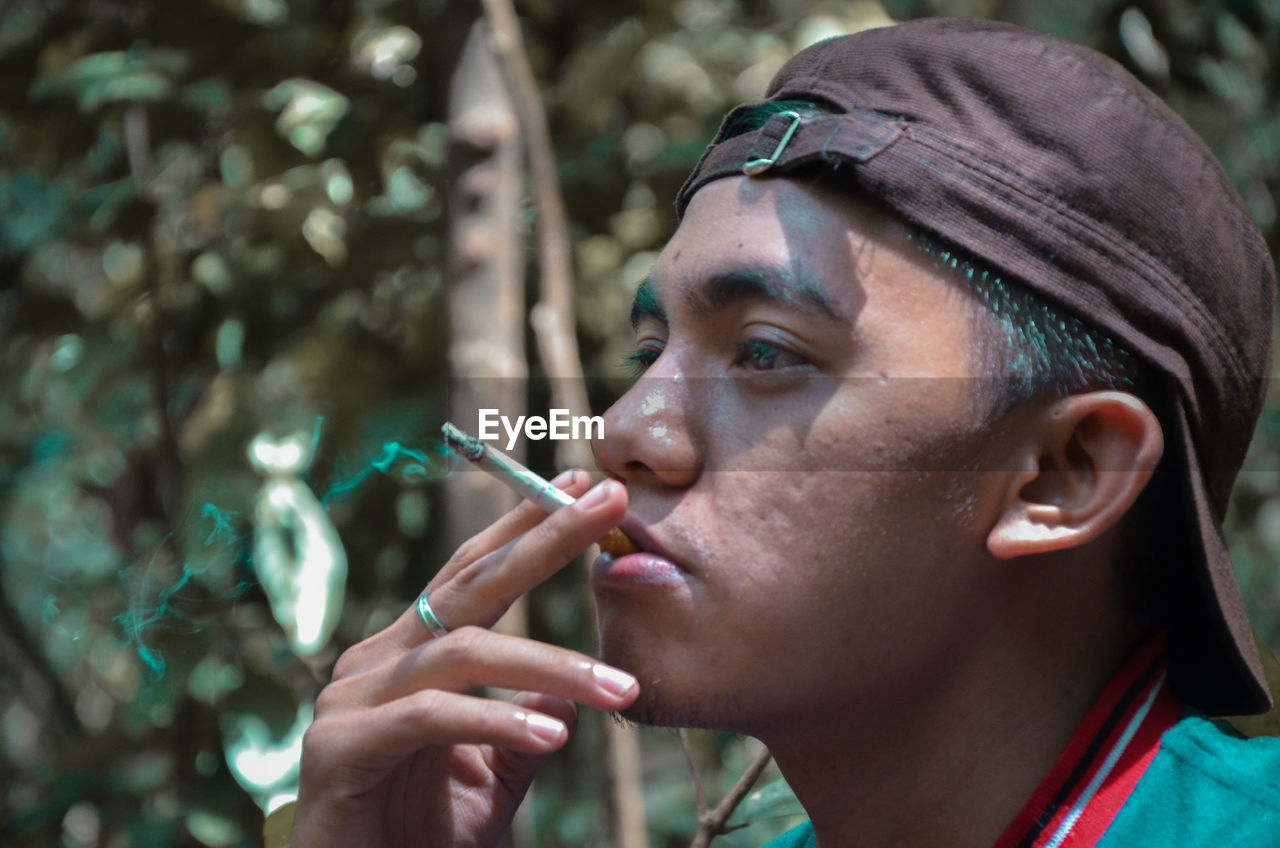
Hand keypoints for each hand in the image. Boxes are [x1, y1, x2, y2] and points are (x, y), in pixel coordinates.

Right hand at [291, 470, 637, 847]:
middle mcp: (378, 661)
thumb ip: (524, 731)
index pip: (473, 574)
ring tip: (620, 688)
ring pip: (464, 652)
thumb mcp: (492, 780)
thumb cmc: (417, 839)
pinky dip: (496, 720)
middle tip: (607, 503)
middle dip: (544, 538)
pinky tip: (553, 734)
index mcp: (410, 655)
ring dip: (551, 664)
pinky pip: (430, 715)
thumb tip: (570, 690)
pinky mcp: (341, 747)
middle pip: (470, 585)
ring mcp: (353, 699)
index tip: (580, 486)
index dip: (525, 526)